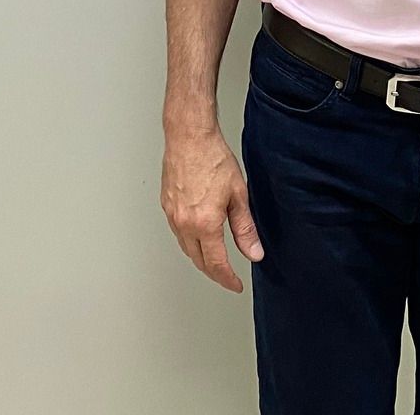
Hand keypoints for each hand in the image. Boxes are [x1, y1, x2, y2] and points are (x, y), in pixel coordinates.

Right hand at [161, 125, 263, 291]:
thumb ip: (245, 228)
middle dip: (214, 272)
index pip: (216, 264)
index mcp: (204, 223)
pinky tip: (198, 236)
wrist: (189, 136)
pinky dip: (189, 241)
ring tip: (215, 259)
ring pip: (186, 248)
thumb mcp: (238, 195)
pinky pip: (177, 233)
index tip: (236, 284)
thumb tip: (254, 252)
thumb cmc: (213, 158)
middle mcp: (184, 223)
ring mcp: (172, 215)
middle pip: (198, 260)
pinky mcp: (166, 205)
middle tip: (228, 276)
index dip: (228, 279)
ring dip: (200, 258)